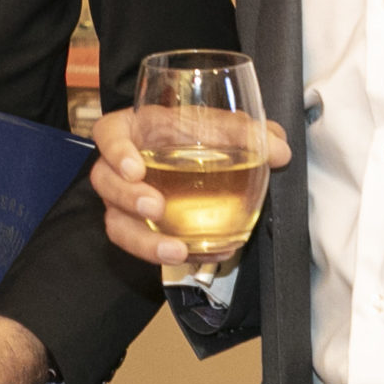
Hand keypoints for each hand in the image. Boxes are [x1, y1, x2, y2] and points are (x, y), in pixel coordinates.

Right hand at [89, 107, 292, 267]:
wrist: (202, 159)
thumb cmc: (199, 134)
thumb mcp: (221, 127)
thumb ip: (249, 133)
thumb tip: (278, 150)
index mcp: (136, 131)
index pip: (109, 134)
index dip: (115, 150)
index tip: (135, 167)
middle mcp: (121, 166)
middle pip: (105, 182)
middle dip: (127, 197)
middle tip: (156, 207)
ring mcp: (125, 200)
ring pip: (117, 223)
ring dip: (143, 240)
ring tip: (175, 250)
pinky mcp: (139, 227)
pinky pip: (141, 245)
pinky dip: (165, 254)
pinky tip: (196, 256)